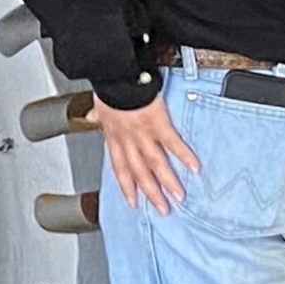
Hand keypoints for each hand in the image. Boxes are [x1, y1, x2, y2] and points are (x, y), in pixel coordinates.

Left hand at [91, 93, 200, 213]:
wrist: (116, 74)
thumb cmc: (109, 87)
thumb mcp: (99, 103)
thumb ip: (98, 115)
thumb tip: (90, 117)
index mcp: (114, 136)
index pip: (120, 168)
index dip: (126, 187)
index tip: (133, 202)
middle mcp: (129, 140)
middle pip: (140, 173)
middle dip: (151, 193)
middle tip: (162, 209)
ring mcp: (143, 134)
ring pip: (155, 164)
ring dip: (167, 182)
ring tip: (179, 196)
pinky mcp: (158, 124)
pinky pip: (172, 144)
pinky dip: (183, 156)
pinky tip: (194, 167)